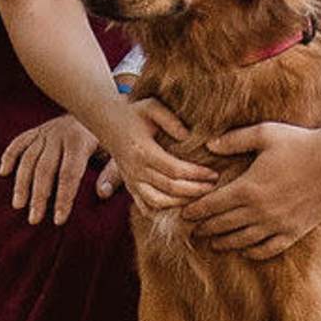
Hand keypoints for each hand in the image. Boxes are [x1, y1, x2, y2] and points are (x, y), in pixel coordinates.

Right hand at [0, 112, 110, 227]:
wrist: (98, 105)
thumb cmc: (108, 138)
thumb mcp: (117, 153)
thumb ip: (113, 173)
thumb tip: (102, 194)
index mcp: (81, 140)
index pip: (70, 173)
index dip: (64, 197)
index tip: (59, 219)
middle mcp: (60, 134)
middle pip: (45, 168)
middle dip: (39, 195)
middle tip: (34, 219)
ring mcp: (46, 131)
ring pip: (28, 157)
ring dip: (21, 182)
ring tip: (18, 205)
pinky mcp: (37, 130)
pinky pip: (19, 141)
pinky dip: (9, 155)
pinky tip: (3, 172)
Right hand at [106, 104, 210, 225]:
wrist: (107, 121)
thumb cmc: (134, 112)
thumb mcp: (152, 107)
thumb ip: (171, 120)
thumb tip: (188, 136)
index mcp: (143, 150)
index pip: (174, 169)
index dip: (196, 174)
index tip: (213, 174)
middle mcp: (136, 170)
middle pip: (169, 188)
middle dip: (195, 190)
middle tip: (213, 187)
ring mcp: (131, 181)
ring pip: (157, 203)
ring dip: (181, 204)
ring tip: (200, 198)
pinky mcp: (130, 187)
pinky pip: (145, 208)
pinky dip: (162, 213)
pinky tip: (179, 209)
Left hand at [191, 113, 320, 262]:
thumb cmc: (299, 143)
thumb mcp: (265, 133)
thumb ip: (235, 140)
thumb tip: (210, 145)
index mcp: (249, 187)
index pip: (213, 204)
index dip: (196, 211)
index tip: (185, 214)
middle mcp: (259, 211)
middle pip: (223, 225)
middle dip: (205, 228)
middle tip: (193, 231)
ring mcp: (276, 224)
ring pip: (242, 241)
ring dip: (224, 243)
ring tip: (213, 243)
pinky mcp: (293, 232)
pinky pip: (267, 249)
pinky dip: (252, 252)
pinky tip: (245, 250)